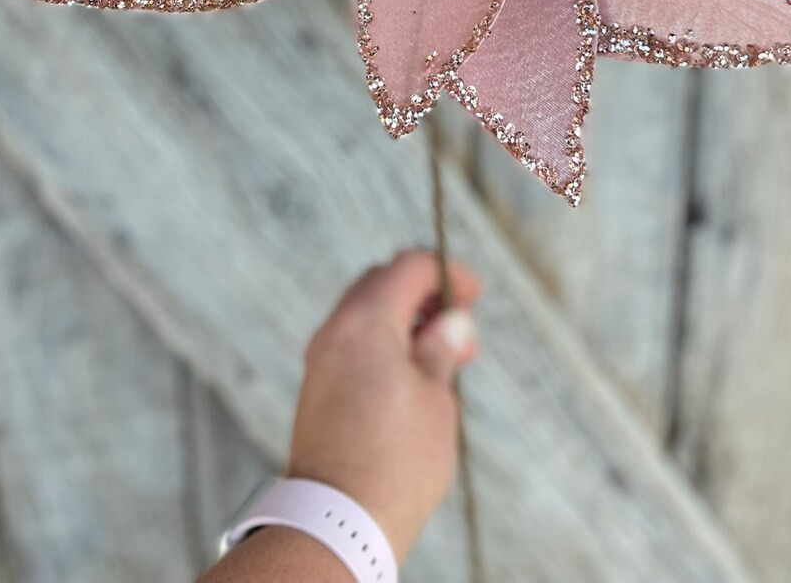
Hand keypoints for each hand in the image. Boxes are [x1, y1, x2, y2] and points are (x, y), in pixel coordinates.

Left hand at [287, 249, 480, 563]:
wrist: (339, 522)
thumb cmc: (396, 461)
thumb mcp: (436, 398)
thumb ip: (441, 348)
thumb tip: (450, 323)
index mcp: (365, 322)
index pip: (409, 267)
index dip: (447, 274)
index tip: (473, 296)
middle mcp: (335, 331)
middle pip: (382, 283)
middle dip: (425, 295)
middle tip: (459, 328)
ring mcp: (321, 359)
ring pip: (365, 313)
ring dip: (405, 320)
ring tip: (441, 358)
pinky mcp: (317, 387)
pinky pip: (353, 343)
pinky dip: (383, 343)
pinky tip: (412, 376)